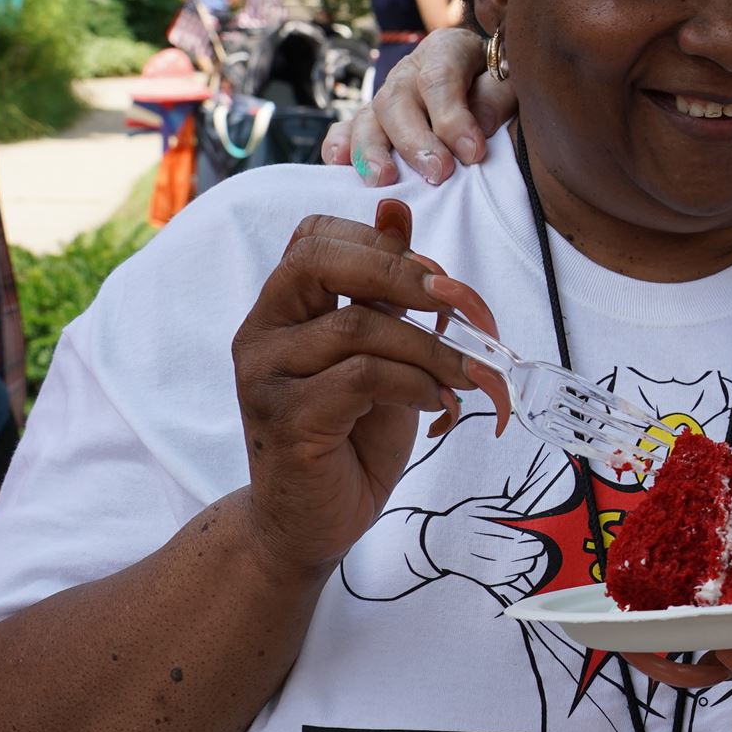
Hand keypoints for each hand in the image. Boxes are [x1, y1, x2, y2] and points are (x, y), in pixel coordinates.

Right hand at [233, 201, 483, 580]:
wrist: (313, 523)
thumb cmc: (351, 436)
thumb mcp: (381, 353)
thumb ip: (386, 289)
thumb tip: (396, 207)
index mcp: (281, 307)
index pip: (315, 238)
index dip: (383, 244)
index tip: (441, 280)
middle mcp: (261, 333)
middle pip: (321, 260)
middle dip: (405, 275)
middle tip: (466, 309)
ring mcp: (266, 376)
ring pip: (358, 325)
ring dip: (433, 348)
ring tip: (470, 378)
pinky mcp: (286, 419)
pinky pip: (363, 377)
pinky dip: (417, 385)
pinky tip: (440, 406)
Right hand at [320, 27, 513, 185]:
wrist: (487, 83)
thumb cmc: (502, 86)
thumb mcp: (511, 83)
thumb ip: (496, 98)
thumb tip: (477, 124)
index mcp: (446, 50)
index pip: (439, 77)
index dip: (453, 117)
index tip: (473, 153)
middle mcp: (410, 70)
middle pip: (398, 99)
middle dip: (415, 141)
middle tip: (438, 173)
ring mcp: (387, 96)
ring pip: (370, 117)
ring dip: (373, 150)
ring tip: (384, 179)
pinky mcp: (372, 121)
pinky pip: (347, 129)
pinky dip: (340, 145)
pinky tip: (337, 163)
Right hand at [419, 495, 551, 590]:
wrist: (435, 544)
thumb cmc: (459, 520)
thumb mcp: (475, 506)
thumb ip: (498, 507)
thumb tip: (521, 513)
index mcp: (482, 529)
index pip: (516, 538)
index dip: (531, 539)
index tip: (537, 536)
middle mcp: (483, 549)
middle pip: (520, 554)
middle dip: (533, 550)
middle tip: (538, 545)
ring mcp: (484, 567)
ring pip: (518, 568)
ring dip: (527, 561)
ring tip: (527, 554)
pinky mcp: (485, 579)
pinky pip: (509, 578)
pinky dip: (517, 571)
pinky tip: (516, 564)